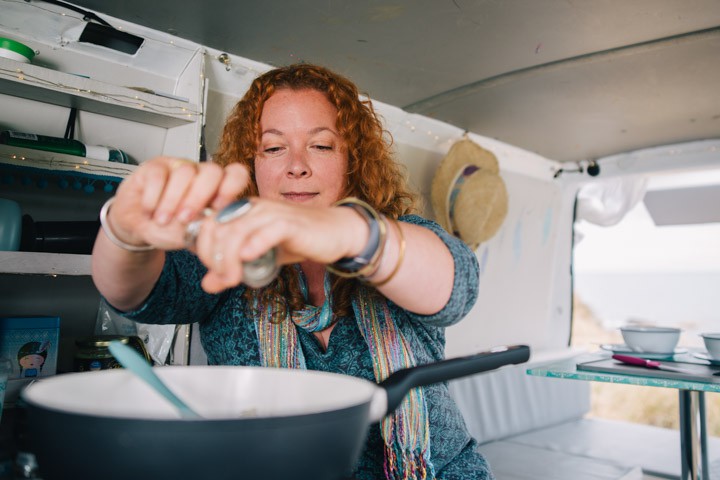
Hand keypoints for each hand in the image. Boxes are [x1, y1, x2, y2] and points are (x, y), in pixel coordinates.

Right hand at [107, 156, 250, 250]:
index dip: (231, 187)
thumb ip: (205, 231)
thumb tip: (217, 230)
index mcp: (217, 188)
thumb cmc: (170, 229)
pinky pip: (158, 175)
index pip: (236, 174)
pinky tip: (150, 212)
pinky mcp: (154, 167)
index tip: (219, 207)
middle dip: (199, 197)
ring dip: (172, 201)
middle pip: (212, 171)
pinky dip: (153, 197)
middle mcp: (200, 174)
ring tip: (163, 221)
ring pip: (184, 172)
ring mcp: (178, 167)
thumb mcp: (191, 236)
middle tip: (185, 219)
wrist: (138, 227)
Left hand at [193, 198, 367, 292]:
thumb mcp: (261, 258)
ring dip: (230, 258)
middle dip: (214, 257)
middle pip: (220, 228)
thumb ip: (234, 268)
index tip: (212, 270)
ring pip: (239, 231)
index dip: (203, 248)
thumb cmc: (299, 240)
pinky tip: (250, 258)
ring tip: (232, 278)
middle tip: (223, 279)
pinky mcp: (291, 222)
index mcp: (244, 210)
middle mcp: (254, 207)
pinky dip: (255, 244)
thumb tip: (208, 285)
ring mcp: (272, 213)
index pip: (209, 224)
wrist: (335, 233)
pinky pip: (268, 230)